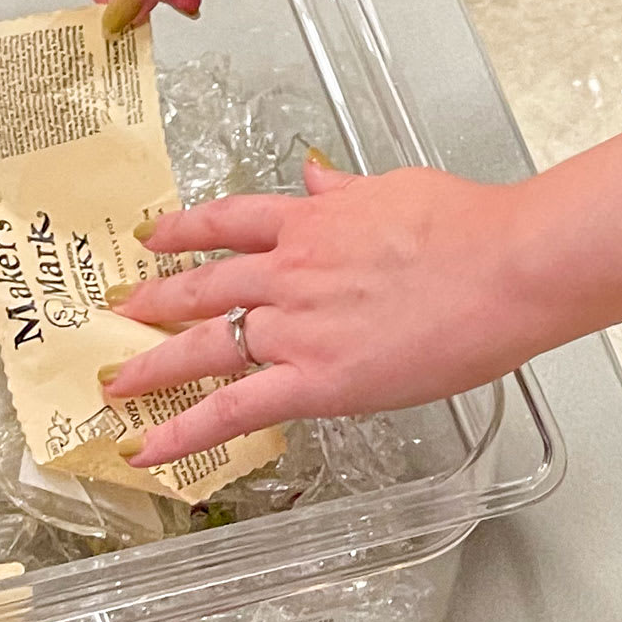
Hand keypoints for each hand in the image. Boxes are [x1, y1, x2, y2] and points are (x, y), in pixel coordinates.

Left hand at [102, 159, 568, 467]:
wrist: (505, 266)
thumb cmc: (471, 227)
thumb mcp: (397, 188)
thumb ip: (347, 189)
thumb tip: (317, 174)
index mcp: (312, 221)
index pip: (229, 221)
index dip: (184, 230)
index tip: (155, 236)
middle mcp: (290, 271)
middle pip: (202, 286)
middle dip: (153, 300)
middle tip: (119, 310)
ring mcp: (296, 326)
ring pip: (203, 346)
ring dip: (151, 366)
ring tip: (117, 382)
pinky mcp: (315, 379)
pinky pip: (232, 410)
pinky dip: (184, 432)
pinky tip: (151, 447)